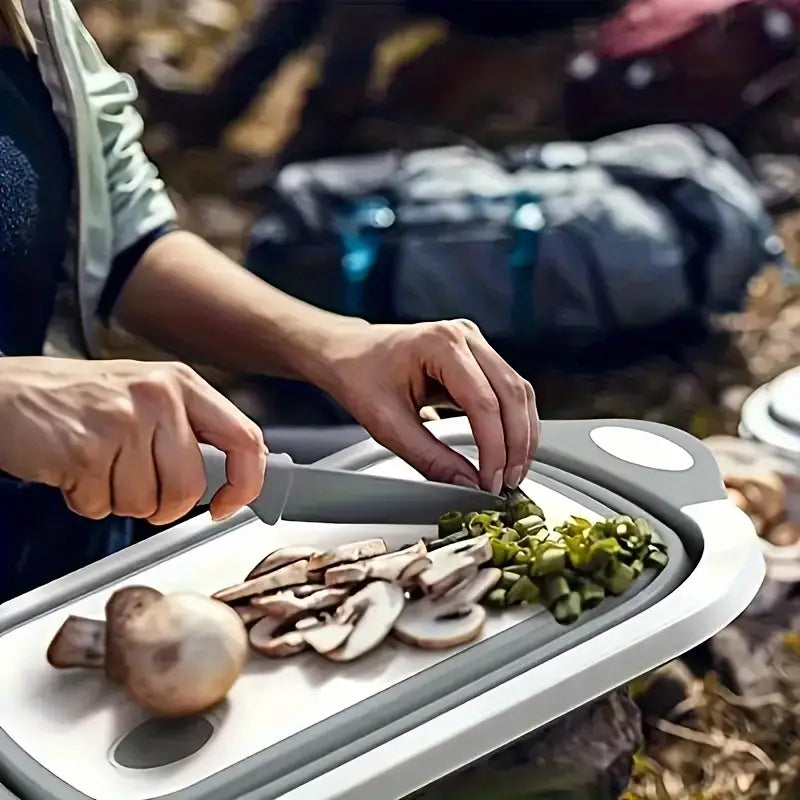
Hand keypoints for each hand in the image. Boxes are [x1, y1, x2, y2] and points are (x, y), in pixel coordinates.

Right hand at [0, 358, 265, 523]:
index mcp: (181, 383)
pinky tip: (75, 470)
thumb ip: (187, 429)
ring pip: (146, 502)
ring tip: (99, 468)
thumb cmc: (78, 400)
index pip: (244, 438)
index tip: (230, 503)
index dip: (245, 482)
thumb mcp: (145, 396)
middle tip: (142, 492)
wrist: (5, 393)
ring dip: (120, 501)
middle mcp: (158, 396)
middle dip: (166, 506)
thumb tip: (229, 476)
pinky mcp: (86, 450)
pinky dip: (87, 501)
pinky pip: (103, 506)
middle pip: (190, 485)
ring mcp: (122, 421)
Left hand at [319, 320, 538, 492]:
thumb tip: (466, 484)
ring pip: (518, 391)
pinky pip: (508, 390)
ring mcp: (474, 344)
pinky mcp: (477, 357)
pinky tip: (509, 449)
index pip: (483, 402)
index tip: (491, 480)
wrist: (347, 352)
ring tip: (513, 471)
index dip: (493, 447)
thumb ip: (429, 457)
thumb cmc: (358, 375)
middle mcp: (464, 336)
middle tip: (508, 481)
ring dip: (522, 434)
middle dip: (516, 444)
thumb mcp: (388, 424)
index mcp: (440, 344)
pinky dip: (514, 422)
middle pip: (511, 393)